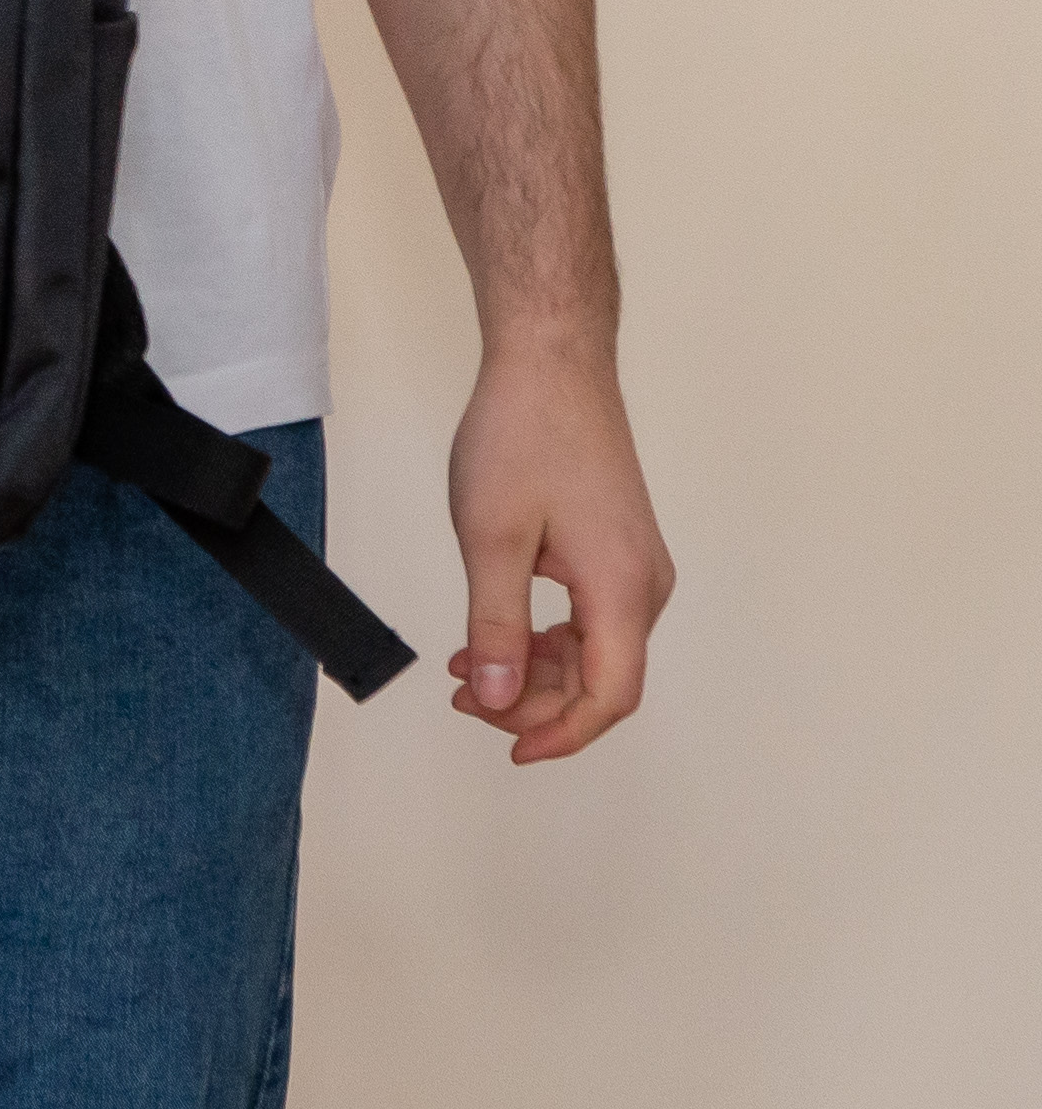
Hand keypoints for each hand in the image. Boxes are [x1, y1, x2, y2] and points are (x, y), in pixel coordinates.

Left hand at [446, 340, 673, 761]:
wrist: (551, 360)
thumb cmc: (523, 434)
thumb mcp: (491, 538)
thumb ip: (496, 626)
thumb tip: (497, 698)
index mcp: (621, 588)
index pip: (608, 696)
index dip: (560, 735)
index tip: (509, 749)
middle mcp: (643, 583)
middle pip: (602, 679)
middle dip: (533, 702)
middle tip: (464, 698)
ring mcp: (635, 562)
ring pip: (594, 649)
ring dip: (534, 670)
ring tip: (467, 669)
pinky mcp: (617, 543)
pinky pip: (591, 615)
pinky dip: (544, 635)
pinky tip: (495, 632)